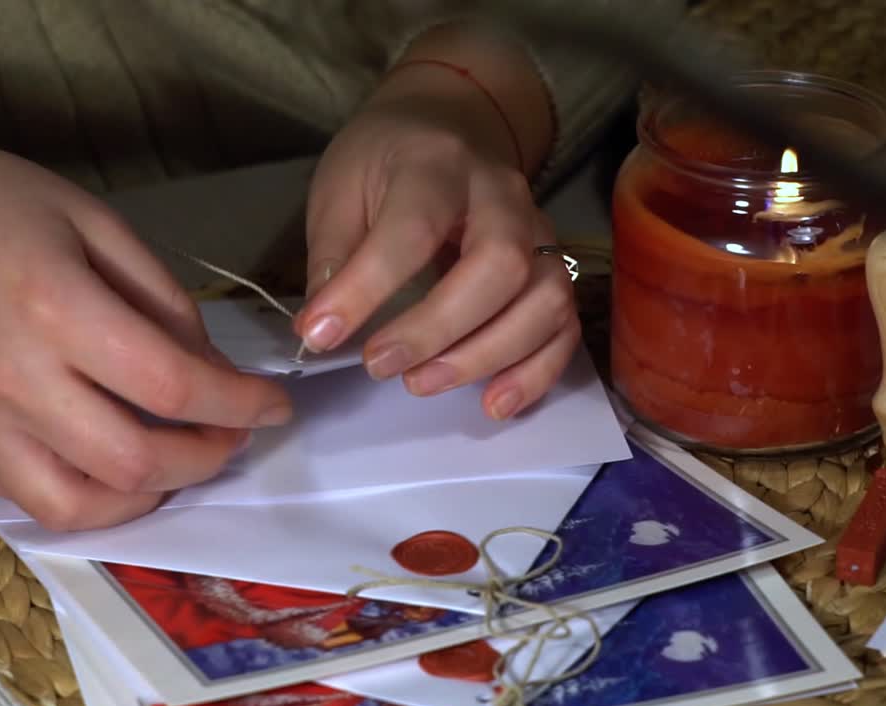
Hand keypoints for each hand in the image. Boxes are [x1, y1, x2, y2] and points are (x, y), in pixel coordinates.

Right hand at [0, 126, 291, 529]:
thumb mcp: (93, 222)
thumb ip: (161, 301)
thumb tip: (211, 369)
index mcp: (54, 306)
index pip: (171, 385)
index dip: (239, 404)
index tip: (274, 404)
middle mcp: (13, 379)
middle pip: (136, 461)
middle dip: (208, 457)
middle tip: (233, 433)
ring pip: (84, 507)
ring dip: (153, 495)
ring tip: (181, 459)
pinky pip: (36, 503)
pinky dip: (95, 501)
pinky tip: (121, 467)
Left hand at [296, 62, 579, 420]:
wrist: (451, 122)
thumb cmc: (386, 161)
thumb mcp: (341, 187)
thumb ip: (334, 253)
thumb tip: (322, 330)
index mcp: (437, 164)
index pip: (412, 230)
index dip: (365, 289)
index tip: (319, 334)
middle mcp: (502, 195)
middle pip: (499, 265)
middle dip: (439, 329)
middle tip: (381, 365)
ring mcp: (539, 232)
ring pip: (545, 298)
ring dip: (487, 355)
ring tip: (423, 385)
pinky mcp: (555, 268)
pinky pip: (565, 325)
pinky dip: (536, 372)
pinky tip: (493, 403)